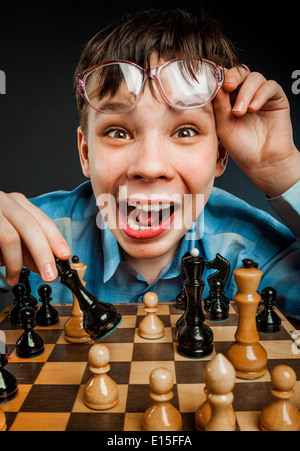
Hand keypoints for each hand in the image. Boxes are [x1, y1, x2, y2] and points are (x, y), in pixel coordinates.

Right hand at [0, 192, 71, 284]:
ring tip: (16, 277)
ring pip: (10, 236)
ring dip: (17, 262)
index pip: (42, 220)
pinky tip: (4, 271)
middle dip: (43, 253)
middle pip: (30, 226)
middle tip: (50, 274)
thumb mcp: (11, 237)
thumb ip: (28, 248)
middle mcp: (3, 201)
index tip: (65, 256)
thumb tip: (46, 264)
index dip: (56, 238)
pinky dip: (1, 261)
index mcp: (16, 203)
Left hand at [213, 66, 299, 196]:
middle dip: (233, 77)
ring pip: (254, 78)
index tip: (213, 82)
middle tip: (228, 87)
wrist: (261, 161)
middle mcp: (245, 94)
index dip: (219, 76)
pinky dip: (260, 94)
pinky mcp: (276, 99)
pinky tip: (254, 108)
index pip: (225, 79)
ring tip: (240, 112)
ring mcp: (261, 95)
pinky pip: (270, 86)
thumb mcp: (223, 126)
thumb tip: (214, 83)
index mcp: (229, 99)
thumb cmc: (241, 147)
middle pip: (240, 72)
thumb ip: (219, 105)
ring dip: (246, 92)